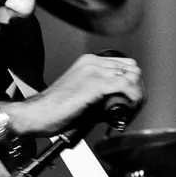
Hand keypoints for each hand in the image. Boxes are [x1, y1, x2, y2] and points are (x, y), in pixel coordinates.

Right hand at [0, 53, 143, 136]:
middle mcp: (92, 62)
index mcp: (88, 62)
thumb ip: (101, 93)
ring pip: (132, 76)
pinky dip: (132, 99)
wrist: (38, 114)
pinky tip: (127, 110)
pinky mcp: (94, 84)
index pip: (125, 65)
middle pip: (132, 69)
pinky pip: (126, 86)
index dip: (133, 83)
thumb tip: (121, 103)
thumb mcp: (82, 93)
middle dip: (137, 88)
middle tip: (132, 107)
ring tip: (130, 111)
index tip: (131, 100)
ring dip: (137, 95)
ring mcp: (93, 71)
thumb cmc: (55, 109)